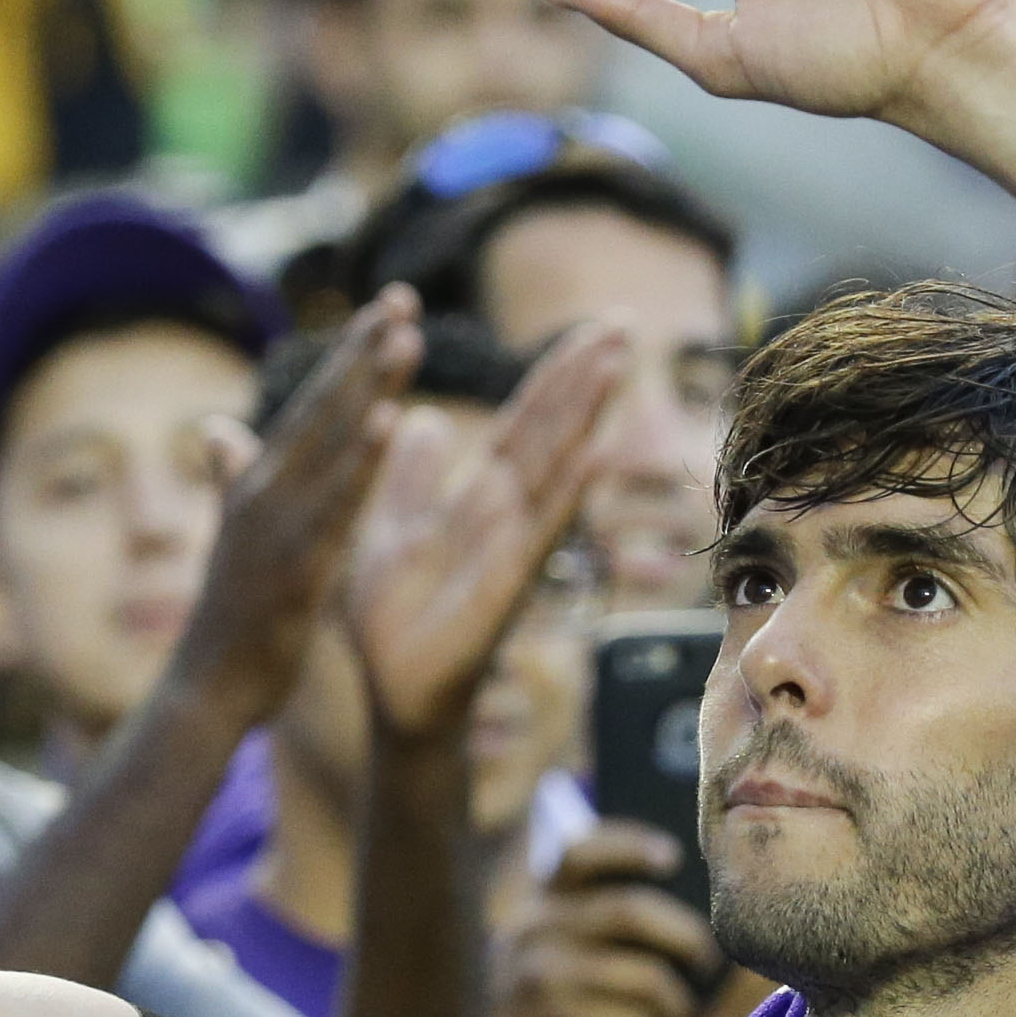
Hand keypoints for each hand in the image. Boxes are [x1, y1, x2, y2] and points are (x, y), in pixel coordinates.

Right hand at [165, 293, 420, 720]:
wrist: (206, 693)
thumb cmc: (230, 623)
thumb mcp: (234, 540)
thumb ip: (232, 480)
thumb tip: (218, 430)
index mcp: (262, 485)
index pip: (314, 408)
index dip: (349, 356)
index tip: (387, 309)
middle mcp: (265, 491)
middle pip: (323, 407)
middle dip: (363, 349)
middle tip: (404, 295)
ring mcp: (277, 524)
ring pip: (331, 441)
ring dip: (369, 385)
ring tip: (406, 335)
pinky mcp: (293, 562)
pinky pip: (336, 503)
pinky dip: (360, 458)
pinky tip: (390, 418)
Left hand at [346, 320, 627, 741]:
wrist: (393, 693)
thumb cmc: (394, 622)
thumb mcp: (390, 531)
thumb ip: (408, 481)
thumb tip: (413, 421)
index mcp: (476, 502)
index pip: (521, 425)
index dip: (552, 377)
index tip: (589, 328)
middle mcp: (504, 519)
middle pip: (549, 435)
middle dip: (583, 380)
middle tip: (625, 323)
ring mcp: (510, 551)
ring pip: (553, 472)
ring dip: (585, 419)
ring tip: (616, 366)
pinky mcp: (504, 588)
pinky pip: (539, 535)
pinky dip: (566, 496)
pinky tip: (593, 456)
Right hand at [495, 822, 721, 1016]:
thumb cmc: (563, 988)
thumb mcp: (570, 939)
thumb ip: (610, 913)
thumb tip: (689, 904)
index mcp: (544, 895)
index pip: (579, 854)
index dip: (627, 848)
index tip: (671, 858)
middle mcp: (533, 927)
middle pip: (626, 911)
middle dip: (684, 934)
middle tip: (707, 959)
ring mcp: (534, 976)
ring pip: (642, 976)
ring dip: (676, 998)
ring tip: (683, 1011)